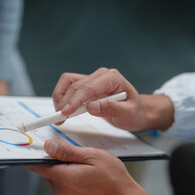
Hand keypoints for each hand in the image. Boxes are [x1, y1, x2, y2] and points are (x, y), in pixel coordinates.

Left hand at [28, 139, 156, 194]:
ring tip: (83, 161)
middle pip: (46, 168)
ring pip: (55, 173)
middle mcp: (60, 190)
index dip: (36, 153)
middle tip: (73, 150)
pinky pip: (62, 180)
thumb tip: (48, 146)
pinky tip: (84, 170)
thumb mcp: (91, 157)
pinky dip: (69, 172)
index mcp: (63, 178)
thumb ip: (67, 152)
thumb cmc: (113, 180)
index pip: (36, 165)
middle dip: (55, 156)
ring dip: (64, 164)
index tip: (40, 143)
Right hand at [53, 68, 173, 130]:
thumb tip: (91, 107)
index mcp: (112, 78)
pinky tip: (63, 110)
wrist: (136, 111)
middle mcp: (100, 76)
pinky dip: (62, 98)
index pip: (88, 87)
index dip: (74, 100)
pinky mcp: (85, 86)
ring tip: (60, 116)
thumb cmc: (134, 112)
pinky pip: (67, 87)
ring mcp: (91, 79)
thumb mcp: (128, 113)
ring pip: (67, 83)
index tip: (65, 112)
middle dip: (64, 102)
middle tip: (58, 119)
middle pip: (75, 85)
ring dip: (60, 98)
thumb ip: (111, 108)